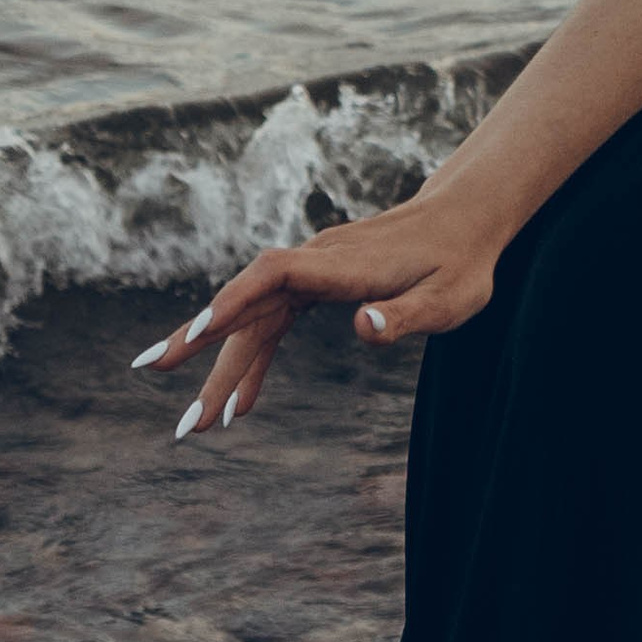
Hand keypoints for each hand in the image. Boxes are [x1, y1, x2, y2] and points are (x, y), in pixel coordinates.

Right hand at [129, 187, 499, 442]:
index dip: (235, 300)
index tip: (197, 332)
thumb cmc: (461, 263)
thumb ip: (404, 316)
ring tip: (197, 423)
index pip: (276, 275)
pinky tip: (241, 403)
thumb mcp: (450, 298)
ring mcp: (314, 269)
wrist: (464, 218)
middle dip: (206, 353)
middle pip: (250, 303)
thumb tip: (363, 328)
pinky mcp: (316, 281)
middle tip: (177, 408)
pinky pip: (272, 320)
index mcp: (346, 264)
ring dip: (222, 366)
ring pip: (254, 317)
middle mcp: (318, 261)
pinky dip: (253, 359)